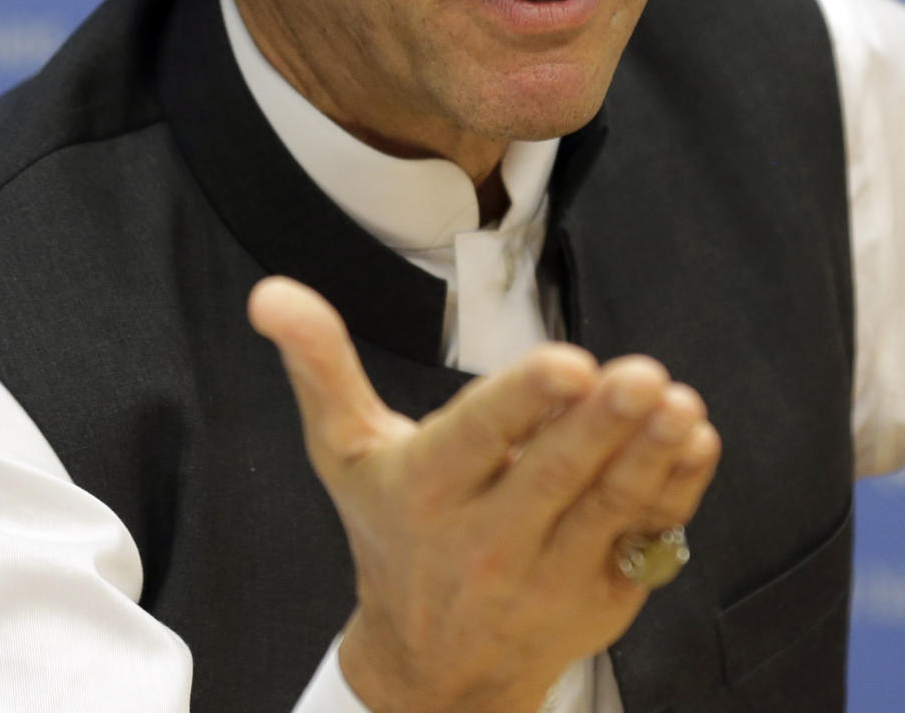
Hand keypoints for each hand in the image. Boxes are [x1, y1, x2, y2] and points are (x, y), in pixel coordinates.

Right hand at [248, 277, 719, 712]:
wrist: (431, 671)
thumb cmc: (388, 536)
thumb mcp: (345, 453)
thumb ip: (319, 365)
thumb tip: (270, 294)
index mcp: (426, 489)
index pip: (479, 438)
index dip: (523, 402)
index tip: (567, 363)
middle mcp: (488, 538)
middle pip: (553, 475)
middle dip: (601, 424)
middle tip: (643, 375)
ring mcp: (551, 573)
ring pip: (608, 506)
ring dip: (649, 454)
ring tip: (679, 405)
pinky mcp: (603, 594)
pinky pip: (648, 537)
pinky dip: (678, 491)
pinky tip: (696, 441)